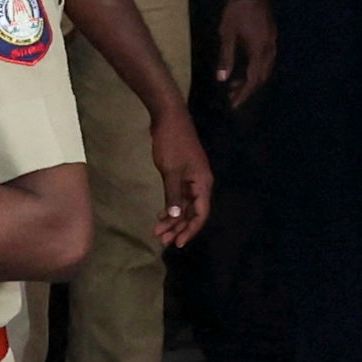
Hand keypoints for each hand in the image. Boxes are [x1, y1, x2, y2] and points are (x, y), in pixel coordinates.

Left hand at [147, 105, 214, 249]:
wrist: (169, 118)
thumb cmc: (172, 143)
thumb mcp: (171, 171)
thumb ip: (173, 195)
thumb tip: (176, 216)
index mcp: (203, 183)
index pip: (200, 214)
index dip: (190, 230)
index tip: (178, 243)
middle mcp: (200, 184)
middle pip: (192, 212)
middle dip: (178, 227)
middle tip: (162, 241)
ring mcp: (191, 178)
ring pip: (185, 205)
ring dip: (173, 219)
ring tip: (158, 232)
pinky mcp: (182, 174)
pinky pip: (179, 196)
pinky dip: (171, 206)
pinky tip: (161, 215)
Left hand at [212, 0, 278, 107]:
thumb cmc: (238, 9)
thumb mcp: (227, 34)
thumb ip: (226, 58)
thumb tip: (223, 79)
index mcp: (259, 51)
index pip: (253, 80)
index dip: (244, 95)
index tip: (234, 106)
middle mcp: (269, 50)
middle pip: (261, 77)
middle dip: (247, 89)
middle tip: (232, 97)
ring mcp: (272, 43)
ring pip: (264, 69)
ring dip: (251, 79)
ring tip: (235, 84)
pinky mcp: (271, 37)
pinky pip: (265, 60)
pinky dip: (255, 69)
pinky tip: (244, 68)